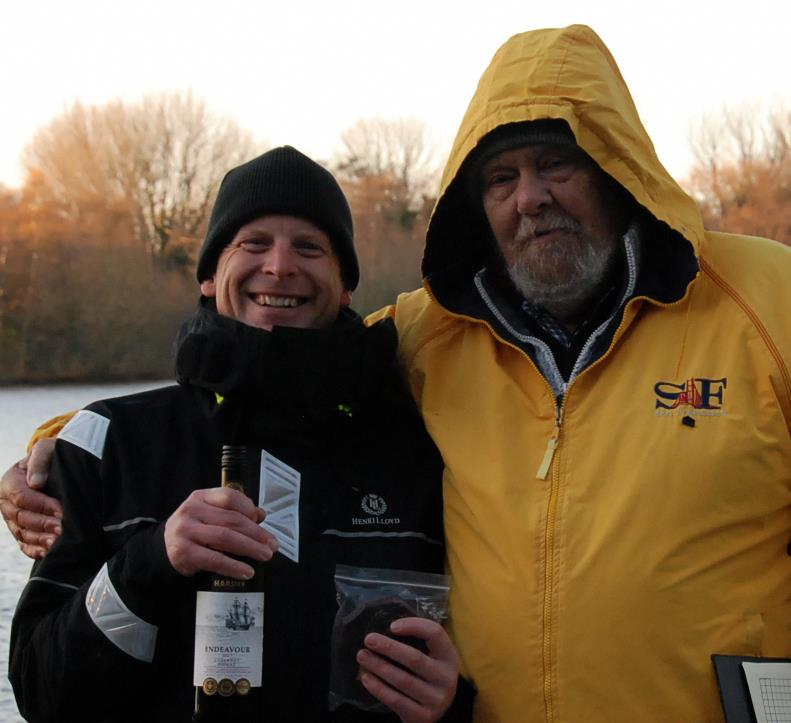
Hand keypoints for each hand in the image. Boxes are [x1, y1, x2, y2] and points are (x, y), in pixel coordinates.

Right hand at [0, 439, 62, 558]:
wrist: (55, 467)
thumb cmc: (51, 457)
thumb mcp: (46, 450)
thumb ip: (39, 461)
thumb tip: (36, 482)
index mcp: (9, 482)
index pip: (21, 496)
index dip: (41, 505)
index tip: (61, 509)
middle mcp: (6, 502)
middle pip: (21, 517)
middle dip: (43, 523)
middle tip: (62, 528)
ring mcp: (12, 519)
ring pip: (22, 533)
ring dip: (40, 539)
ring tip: (58, 541)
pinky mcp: (21, 530)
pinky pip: (24, 544)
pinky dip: (35, 549)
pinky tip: (49, 551)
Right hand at [164, 487, 278, 577]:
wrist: (162, 549)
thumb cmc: (194, 530)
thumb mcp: (210, 514)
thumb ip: (234, 512)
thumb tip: (261, 515)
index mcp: (200, 497)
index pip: (229, 497)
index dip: (249, 508)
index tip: (262, 521)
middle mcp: (191, 511)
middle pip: (231, 520)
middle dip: (257, 533)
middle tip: (272, 545)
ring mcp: (186, 531)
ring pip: (226, 538)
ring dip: (250, 548)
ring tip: (265, 556)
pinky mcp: (184, 553)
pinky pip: (214, 559)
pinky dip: (234, 566)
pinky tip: (247, 571)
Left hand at [356, 617, 459, 722]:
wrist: (435, 710)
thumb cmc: (427, 674)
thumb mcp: (432, 656)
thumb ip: (418, 641)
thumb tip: (386, 627)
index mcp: (449, 656)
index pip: (435, 633)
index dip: (414, 626)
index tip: (392, 626)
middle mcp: (446, 678)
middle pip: (414, 658)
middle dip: (388, 647)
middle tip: (368, 639)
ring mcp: (436, 699)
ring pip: (403, 680)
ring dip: (379, 666)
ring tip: (362, 656)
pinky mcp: (423, 716)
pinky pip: (396, 700)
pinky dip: (379, 688)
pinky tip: (366, 678)